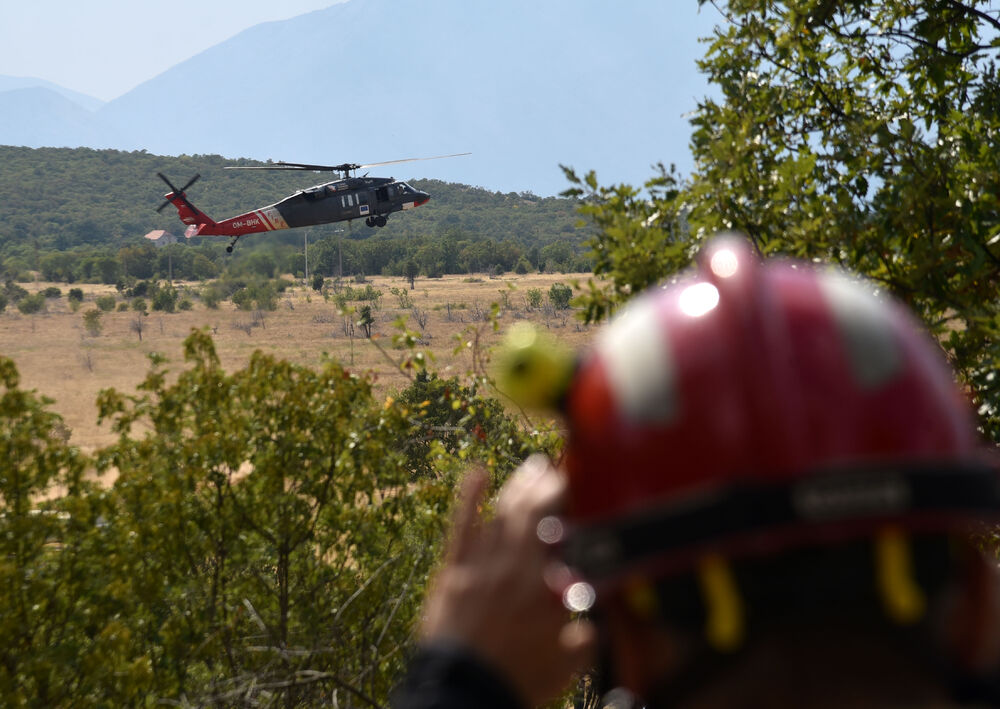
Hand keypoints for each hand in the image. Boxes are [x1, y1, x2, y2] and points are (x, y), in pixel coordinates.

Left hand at [421, 455, 595, 706]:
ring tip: (532, 470)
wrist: (463, 692)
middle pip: (530, 513)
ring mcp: (480, 566)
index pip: (559, 528)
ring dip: (518, 488)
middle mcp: (513, 567)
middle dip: (545, 485)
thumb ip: (584, 639)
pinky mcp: (453, 573)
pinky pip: (462, 527)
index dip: (568, 499)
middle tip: (557, 469)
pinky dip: (470, 498)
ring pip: (501, 514)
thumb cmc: (515, 681)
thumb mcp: (565, 665)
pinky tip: (478, 473)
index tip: (579, 482)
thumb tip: (593, 627)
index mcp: (544, 586)